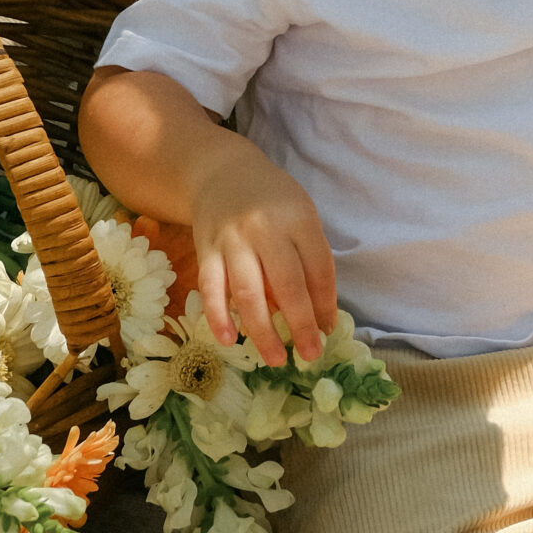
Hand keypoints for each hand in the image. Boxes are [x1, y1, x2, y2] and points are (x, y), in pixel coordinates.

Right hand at [188, 134, 337, 365]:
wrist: (222, 172)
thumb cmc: (271, 201)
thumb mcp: (300, 217)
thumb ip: (309, 260)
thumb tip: (316, 317)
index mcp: (298, 218)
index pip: (319, 267)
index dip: (325, 303)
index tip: (327, 330)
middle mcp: (266, 227)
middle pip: (288, 284)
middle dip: (301, 325)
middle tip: (310, 355)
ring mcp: (233, 239)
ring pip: (248, 292)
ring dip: (262, 331)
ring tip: (276, 359)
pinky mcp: (205, 248)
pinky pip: (211, 288)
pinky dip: (218, 316)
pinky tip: (228, 340)